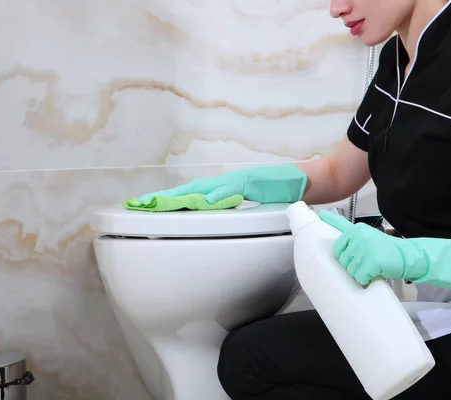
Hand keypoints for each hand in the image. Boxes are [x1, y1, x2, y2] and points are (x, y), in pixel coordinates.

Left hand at [140, 165, 306, 204]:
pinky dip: (216, 195)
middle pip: (191, 190)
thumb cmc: (282, 193)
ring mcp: (239, 181)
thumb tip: (212, 214)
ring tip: (159, 203)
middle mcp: (228, 183)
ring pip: (204, 188)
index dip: (169, 202)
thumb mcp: (252, 206)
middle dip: (165, 198)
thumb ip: (232, 208)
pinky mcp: (254, 182)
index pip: (192, 196)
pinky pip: (231, 189)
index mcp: (225, 190)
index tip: (147, 208)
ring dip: (181, 196)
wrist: (310, 182)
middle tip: (140, 205)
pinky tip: (202, 201)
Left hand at [318, 210, 425, 284]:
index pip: (339, 225)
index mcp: (356, 230)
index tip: (320, 213)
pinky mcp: (371, 261)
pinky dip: (366, 280)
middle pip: (341, 258)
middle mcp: (358, 236)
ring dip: (360, 273)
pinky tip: (376, 272)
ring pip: (350, 269)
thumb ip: (353, 240)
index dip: (328, 219)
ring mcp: (364, 247)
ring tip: (373, 266)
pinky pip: (360, 277)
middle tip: (367, 262)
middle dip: (351, 265)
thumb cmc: (387, 251)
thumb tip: (336, 245)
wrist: (408, 257)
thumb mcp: (369, 239)